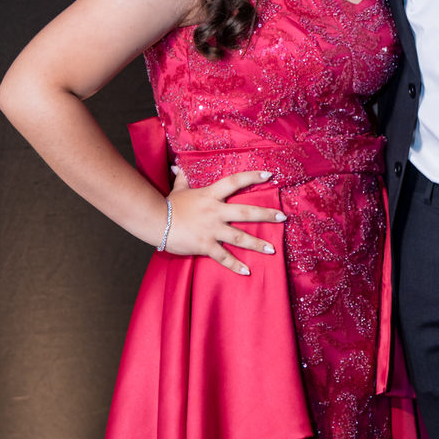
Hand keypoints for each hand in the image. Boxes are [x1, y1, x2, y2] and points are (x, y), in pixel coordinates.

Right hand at [164, 169, 285, 274]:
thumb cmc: (167, 205)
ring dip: (257, 244)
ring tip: (272, 249)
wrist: (155, 221)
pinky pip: (223, 257)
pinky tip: (247, 271)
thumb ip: (182, 179)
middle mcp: (215, 212)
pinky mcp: (205, 245)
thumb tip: (178, 167)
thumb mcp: (177, 190)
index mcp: (210, 195)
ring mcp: (211, 230)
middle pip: (246, 212)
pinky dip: (235, 266)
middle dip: (266, 215)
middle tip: (282, 218)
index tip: (269, 175)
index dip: (252, 177)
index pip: (235, 182)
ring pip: (240, 238)